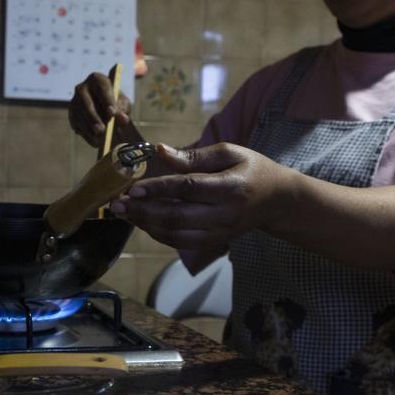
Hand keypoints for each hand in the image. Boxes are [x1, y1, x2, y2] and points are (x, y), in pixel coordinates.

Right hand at [68, 72, 135, 147]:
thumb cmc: (116, 102)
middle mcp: (82, 88)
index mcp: (97, 79)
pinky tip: (94, 142)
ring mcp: (74, 101)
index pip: (102, 88)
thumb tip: (123, 119)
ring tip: (99, 140)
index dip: (107, 100)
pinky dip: (85, 134)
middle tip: (102, 130)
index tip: (112, 113)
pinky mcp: (71, 114)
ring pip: (79, 115)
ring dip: (88, 128)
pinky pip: (76, 124)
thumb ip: (123, 110)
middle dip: (94, 117)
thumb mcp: (122, 104)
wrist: (104, 107)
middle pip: (86, 102)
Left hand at [110, 143, 289, 249]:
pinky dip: (157, 233)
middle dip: (143, 211)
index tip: (134, 187)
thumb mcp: (229, 152)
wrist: (276, 201)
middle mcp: (224, 215)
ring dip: (145, 224)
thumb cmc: (251, 169)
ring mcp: (218, 233)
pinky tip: (142, 221)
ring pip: (175, 233)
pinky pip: (179, 242)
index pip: (189, 189)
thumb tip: (159, 151)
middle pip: (177, 216)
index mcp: (231, 188)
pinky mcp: (213, 242)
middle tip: (117, 204)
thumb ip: (194, 156)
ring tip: (124, 212)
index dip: (159, 189)